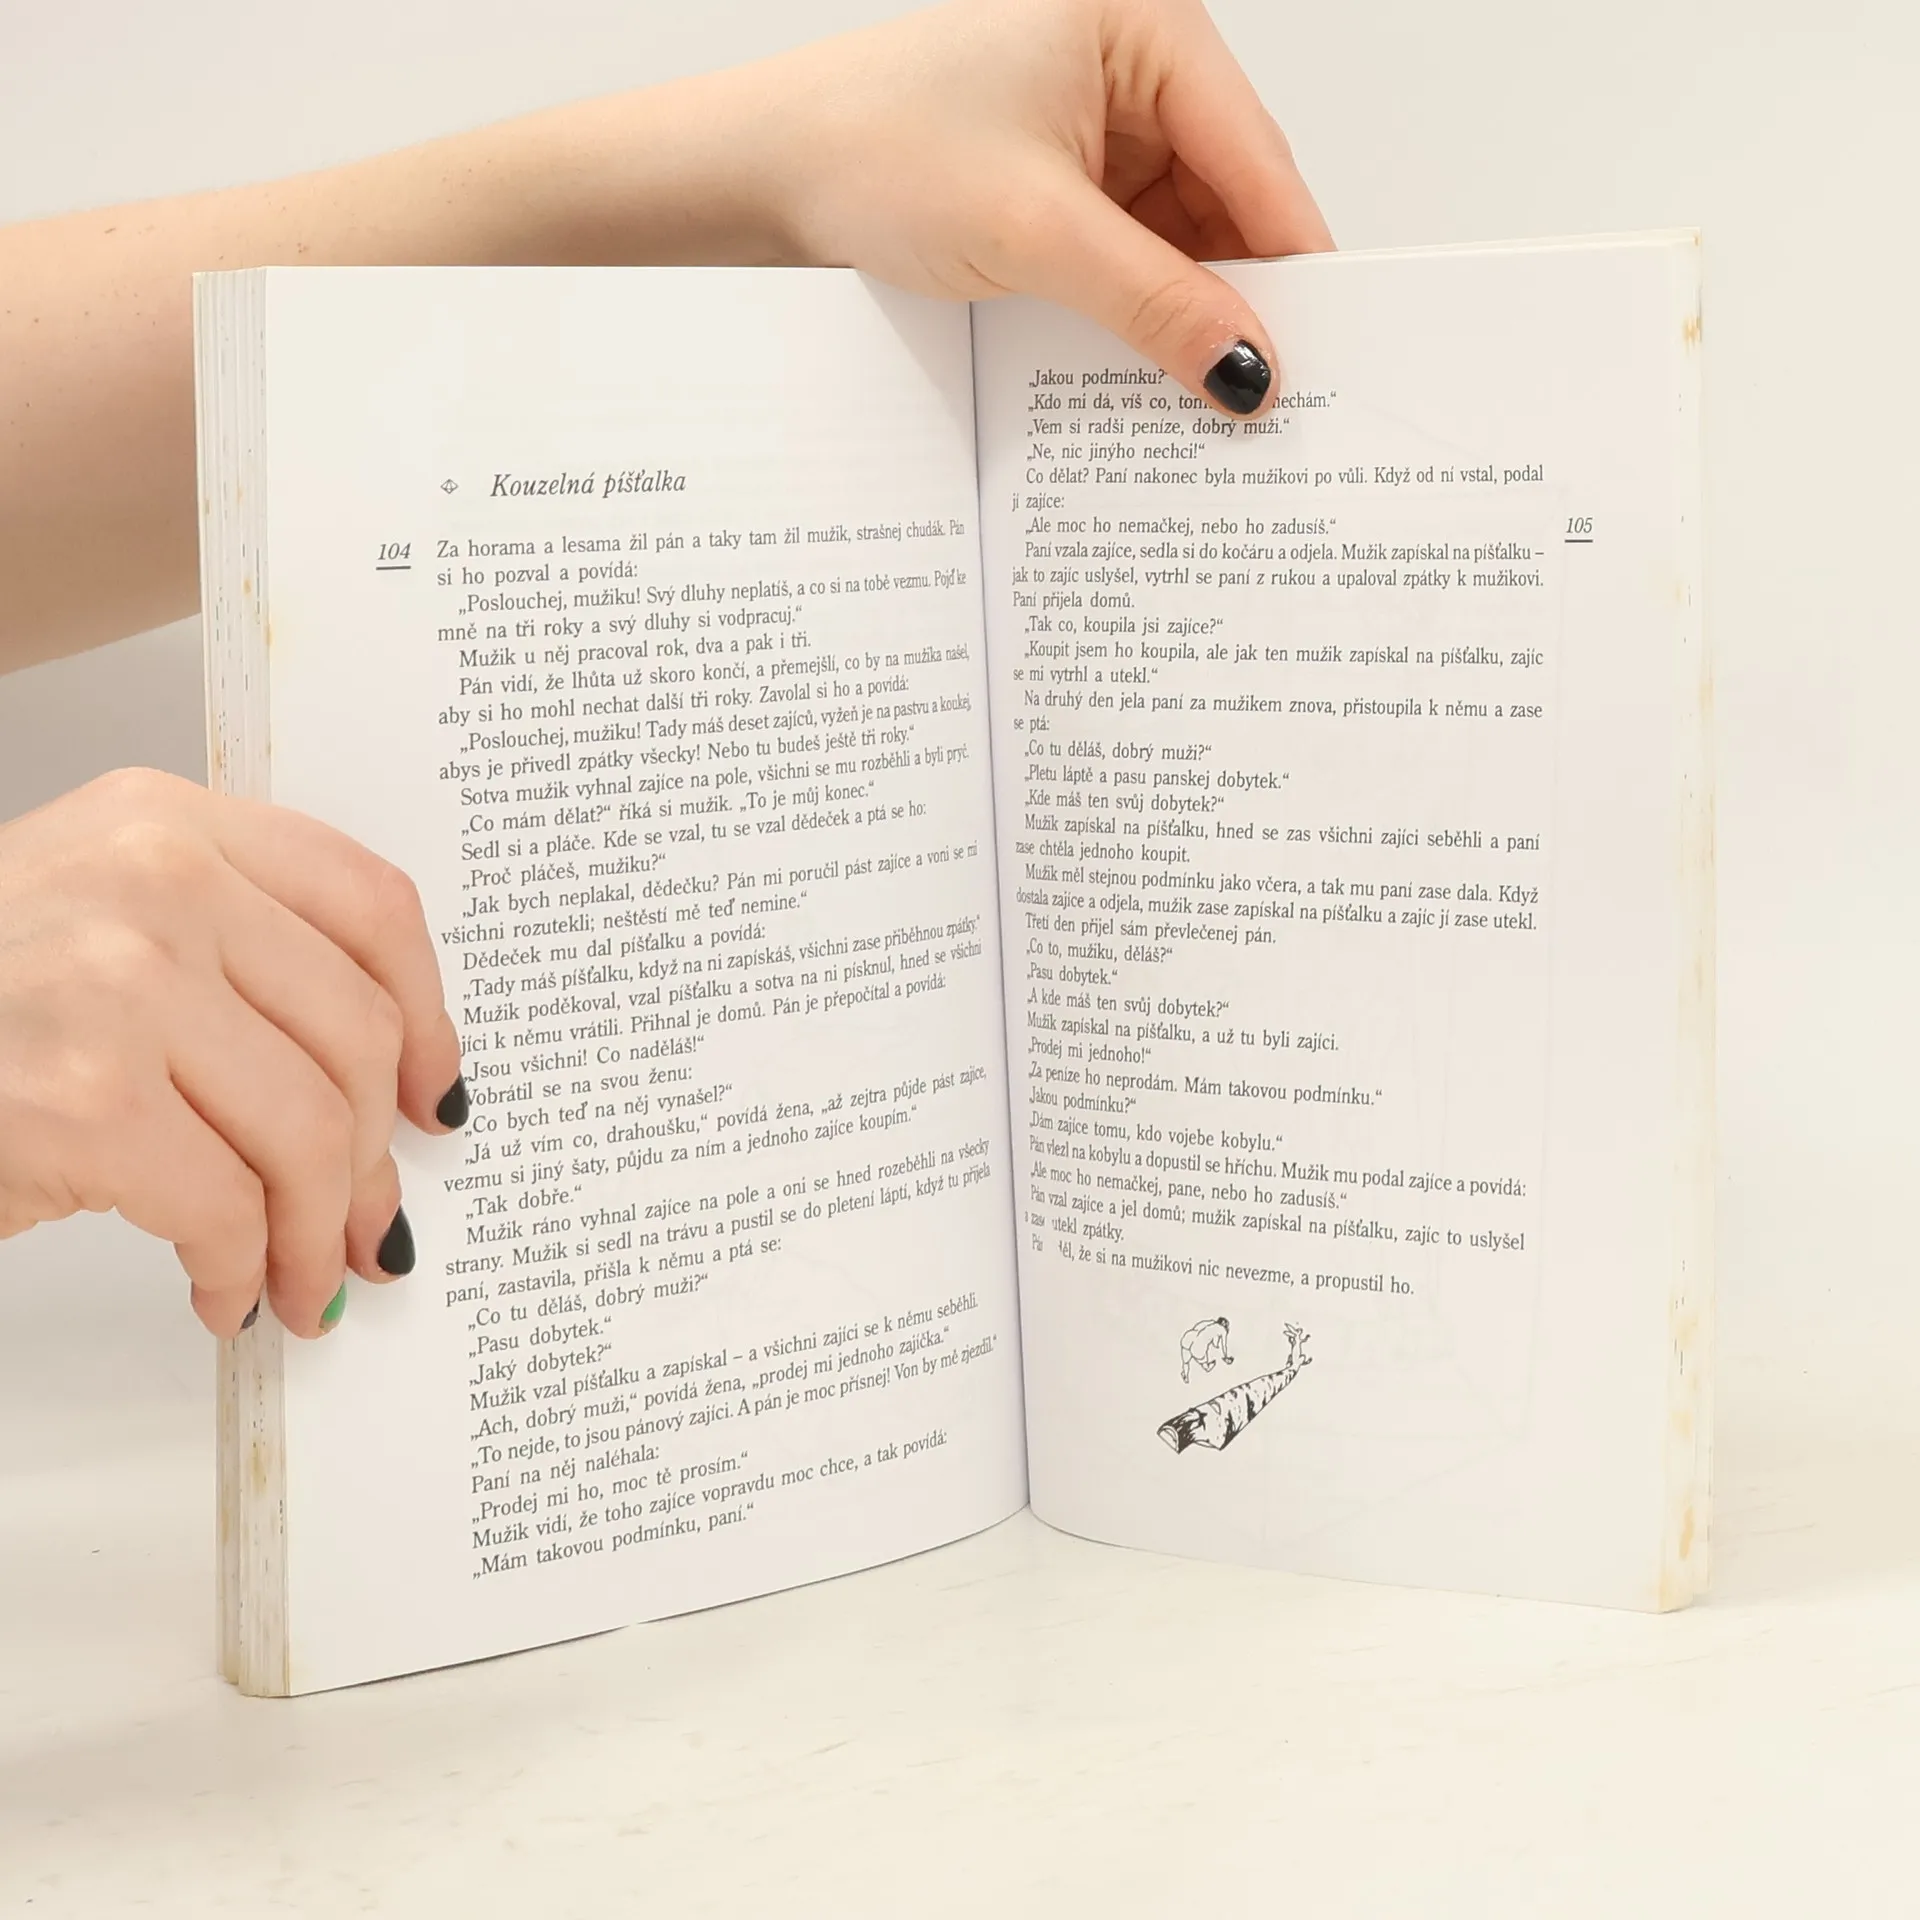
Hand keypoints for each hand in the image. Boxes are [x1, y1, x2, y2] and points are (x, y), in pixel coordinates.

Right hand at [0, 770, 464, 1337]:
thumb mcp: (96, 919)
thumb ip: (232, 956)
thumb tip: (380, 1092)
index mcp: (169, 822)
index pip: (370, 903)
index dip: (430, 1016)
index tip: (433, 1096)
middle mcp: (155, 882)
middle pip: (355, 1034)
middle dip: (375, 1160)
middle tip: (372, 1231)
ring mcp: (118, 985)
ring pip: (308, 1130)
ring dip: (318, 1235)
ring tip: (307, 1286)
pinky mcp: (82, 1098)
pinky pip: (225, 1207)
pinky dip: (240, 1271)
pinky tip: (225, 1294)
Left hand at [763, 0, 1333, 412]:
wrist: (764, 171)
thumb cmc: (874, 149)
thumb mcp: (1035, 233)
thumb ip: (1155, 302)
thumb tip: (1247, 367)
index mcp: (1145, 27)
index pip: (1254, 155)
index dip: (1291, 260)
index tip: (1322, 352)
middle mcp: (1132, 63)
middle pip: (1227, 197)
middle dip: (1238, 294)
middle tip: (1265, 395)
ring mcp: (1098, 121)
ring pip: (1181, 232)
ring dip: (1186, 310)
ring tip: (1202, 396)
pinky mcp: (1065, 174)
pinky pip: (1132, 247)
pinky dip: (1140, 307)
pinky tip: (1148, 367)